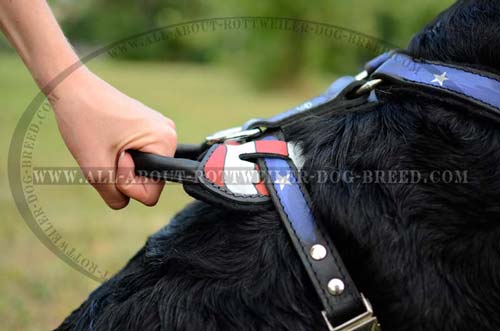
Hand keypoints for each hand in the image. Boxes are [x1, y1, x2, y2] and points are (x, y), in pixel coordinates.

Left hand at [49, 68, 176, 208]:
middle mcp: (170, 135)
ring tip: (107, 144)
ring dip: (122, 166)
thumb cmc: (84, 121)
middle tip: (108, 151)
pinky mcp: (150, 128)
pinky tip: (110, 140)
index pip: (152, 193)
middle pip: (150, 182)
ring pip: (144, 171)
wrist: (73, 87)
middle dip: (125, 175)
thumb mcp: (95, 169)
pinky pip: (141, 158)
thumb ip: (113, 197)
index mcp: (165, 142)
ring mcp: (161, 130)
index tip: (114, 158)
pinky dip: (123, 156)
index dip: (127, 185)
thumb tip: (123, 203)